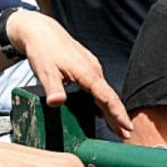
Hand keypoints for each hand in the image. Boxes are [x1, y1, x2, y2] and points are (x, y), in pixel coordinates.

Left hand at [9, 10, 133, 138]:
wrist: (40, 31)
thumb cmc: (43, 50)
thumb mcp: (45, 71)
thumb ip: (53, 88)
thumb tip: (56, 103)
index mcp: (87, 72)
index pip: (107, 97)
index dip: (117, 113)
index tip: (127, 126)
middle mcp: (94, 70)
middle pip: (109, 97)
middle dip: (118, 117)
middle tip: (126, 135)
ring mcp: (91, 68)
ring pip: (104, 93)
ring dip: (111, 110)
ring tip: (117, 128)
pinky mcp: (86, 68)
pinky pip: (98, 87)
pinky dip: (102, 102)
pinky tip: (101, 113)